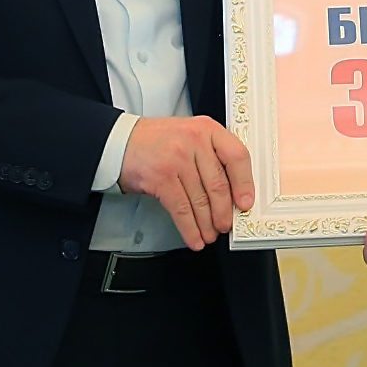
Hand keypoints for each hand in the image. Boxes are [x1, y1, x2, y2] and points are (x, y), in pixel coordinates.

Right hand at [118, 116, 253, 250]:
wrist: (120, 141)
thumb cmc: (157, 141)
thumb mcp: (190, 136)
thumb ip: (211, 156)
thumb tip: (232, 191)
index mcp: (207, 129)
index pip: (237, 156)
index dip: (245, 183)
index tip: (246, 202)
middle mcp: (194, 141)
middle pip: (219, 184)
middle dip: (224, 212)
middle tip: (225, 225)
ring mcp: (177, 158)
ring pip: (200, 200)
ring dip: (207, 224)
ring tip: (209, 234)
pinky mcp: (161, 177)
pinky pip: (181, 209)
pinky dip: (189, 228)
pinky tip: (194, 237)